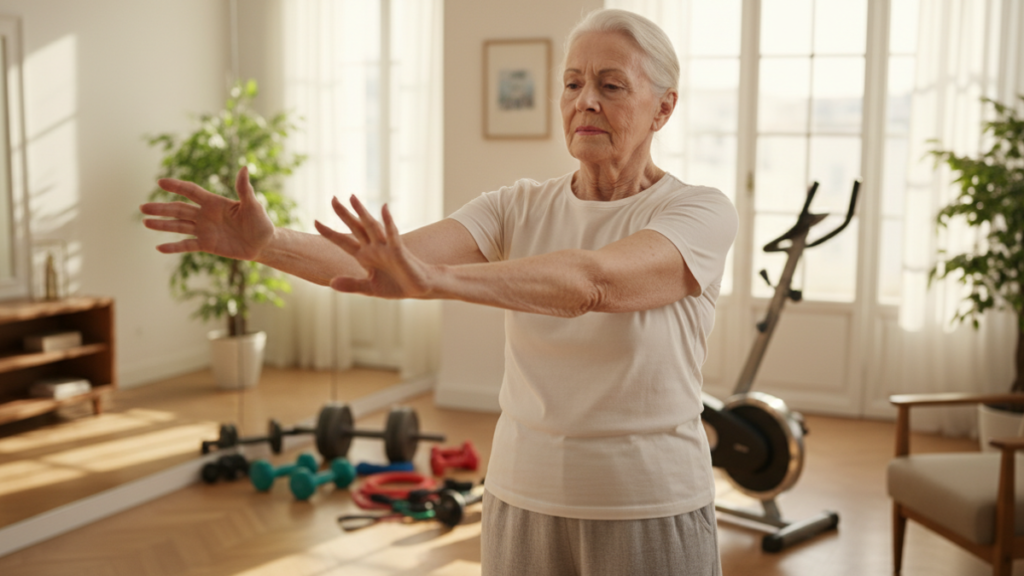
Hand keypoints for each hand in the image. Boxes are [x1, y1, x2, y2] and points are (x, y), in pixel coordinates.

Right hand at [140, 167, 274, 259]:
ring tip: (145, 222)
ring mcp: (204, 230)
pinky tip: (159, 247)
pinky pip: (187, 245)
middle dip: (161, 208)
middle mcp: (205, 215)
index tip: (160, 182)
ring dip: (162, 224)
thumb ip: (244, 189)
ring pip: (179, 226)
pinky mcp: (207, 245)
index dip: (177, 186)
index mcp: (214, 202)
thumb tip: (244, 168)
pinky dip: (174, 247)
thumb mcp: (253, 205)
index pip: (191, 191)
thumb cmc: (260, 222)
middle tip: (142, 207)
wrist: (263, 243)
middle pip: (179, 209)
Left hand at [315, 196, 435, 298]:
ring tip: (352, 197)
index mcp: (364, 256)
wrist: (419, 288)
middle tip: (332, 198)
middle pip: (356, 227)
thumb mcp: (370, 289)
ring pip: (371, 227)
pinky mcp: (399, 251)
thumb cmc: (396, 286)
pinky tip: (384, 209)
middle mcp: (373, 248)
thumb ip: (351, 285)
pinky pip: (392, 234)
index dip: (330, 232)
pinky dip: (388, 222)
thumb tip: (331, 283)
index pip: (343, 242)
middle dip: (344, 214)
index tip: (315, 221)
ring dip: (362, 212)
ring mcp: (386, 248)